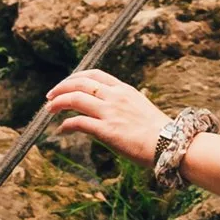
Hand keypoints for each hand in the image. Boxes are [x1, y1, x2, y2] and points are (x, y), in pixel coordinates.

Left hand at [43, 70, 171, 168]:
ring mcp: (110, 112)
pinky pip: (78, 123)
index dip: (76, 77)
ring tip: (49, 110)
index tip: (66, 84)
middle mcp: (115, 97)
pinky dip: (66, 125)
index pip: (94, 74)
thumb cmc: (159, 132)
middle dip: (61, 88)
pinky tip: (62, 129)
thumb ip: (123, 105)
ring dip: (58, 103)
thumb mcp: (140, 108)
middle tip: (50, 96)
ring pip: (75, 99)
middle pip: (80, 83)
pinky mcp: (106, 130)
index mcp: (124, 90)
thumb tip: (108, 110)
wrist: (171, 144)